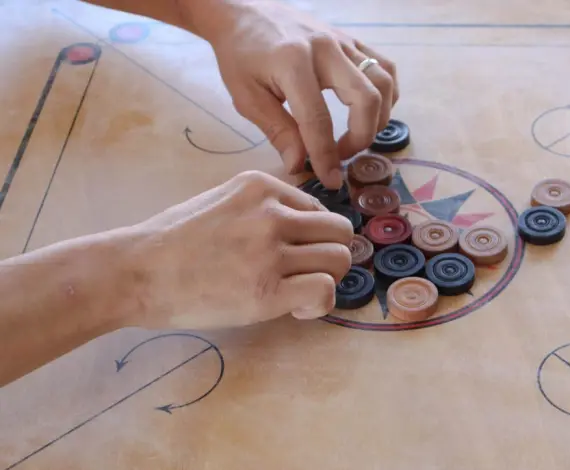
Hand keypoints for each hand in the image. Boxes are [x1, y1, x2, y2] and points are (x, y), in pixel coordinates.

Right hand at [128, 171, 353, 329]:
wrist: (136, 272)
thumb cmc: (172, 240)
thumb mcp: (221, 201)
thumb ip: (262, 208)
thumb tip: (304, 228)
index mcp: (261, 187)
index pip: (319, 209)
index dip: (312, 237)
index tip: (291, 255)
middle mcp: (272, 213)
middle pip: (340, 231)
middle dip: (330, 255)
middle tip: (307, 274)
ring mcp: (270, 251)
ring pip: (340, 259)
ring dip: (327, 279)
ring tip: (299, 292)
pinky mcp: (266, 291)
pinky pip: (325, 290)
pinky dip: (320, 302)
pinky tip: (297, 308)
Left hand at [190, 0, 398, 187]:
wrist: (244, 12)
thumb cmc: (241, 56)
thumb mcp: (247, 97)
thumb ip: (277, 131)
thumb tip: (299, 166)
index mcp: (293, 62)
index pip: (318, 119)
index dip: (326, 156)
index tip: (329, 179)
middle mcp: (326, 48)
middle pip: (366, 98)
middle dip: (361, 137)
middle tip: (342, 155)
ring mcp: (344, 41)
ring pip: (383, 82)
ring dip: (379, 117)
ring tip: (358, 135)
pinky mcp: (353, 39)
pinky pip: (385, 67)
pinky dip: (386, 94)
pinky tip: (371, 111)